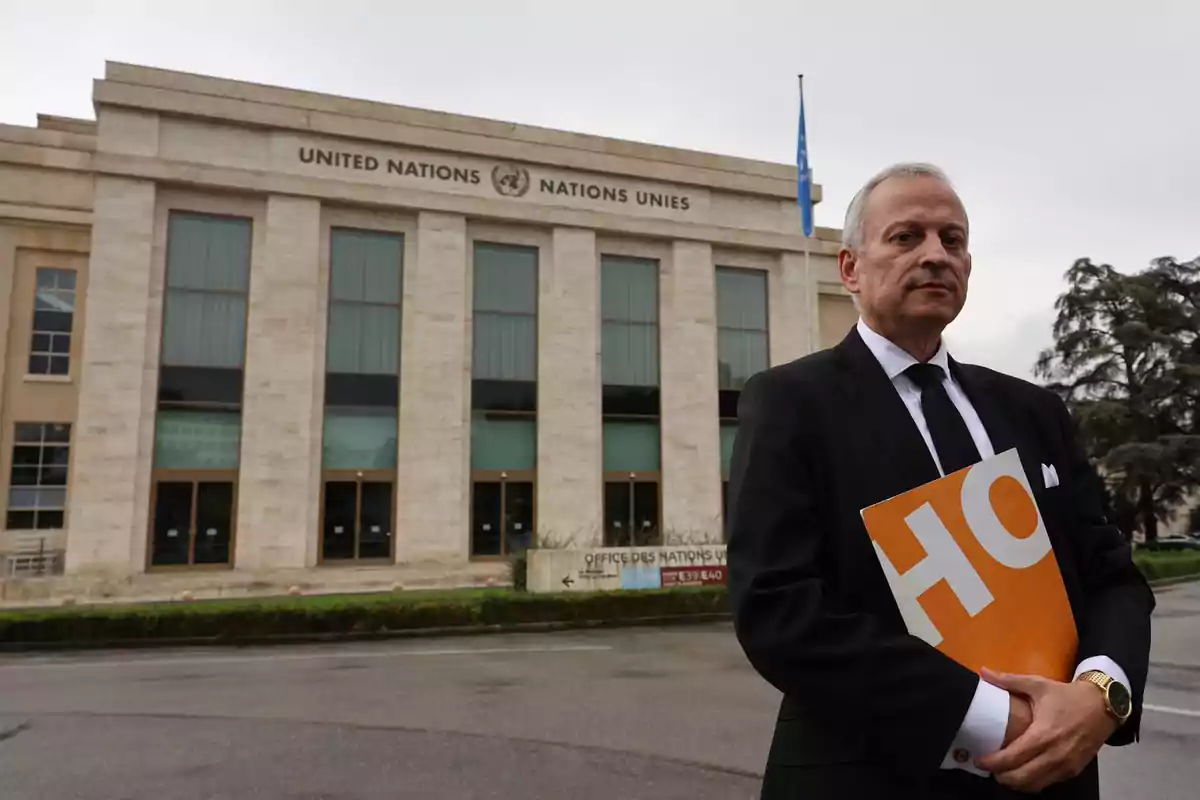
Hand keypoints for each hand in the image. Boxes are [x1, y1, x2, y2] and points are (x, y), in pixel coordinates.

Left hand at [976, 668, 1116, 792]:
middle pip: (1022, 778)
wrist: (1104, 706)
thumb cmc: (1067, 696)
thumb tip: (983, 672)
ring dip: (1016, 783)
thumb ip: (1009, 680)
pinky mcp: (1074, 771)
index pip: (1013, 757)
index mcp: (1043, 734)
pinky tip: (1023, 772)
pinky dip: (1033, 782)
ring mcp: (1066, 766)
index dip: (992, 763)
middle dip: (1001, 776)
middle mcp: (1055, 754)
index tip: (978, 760)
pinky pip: (1048, 783)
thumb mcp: (1038, 684)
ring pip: (1035, 785)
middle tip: (988, 768)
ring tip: (1002, 772)